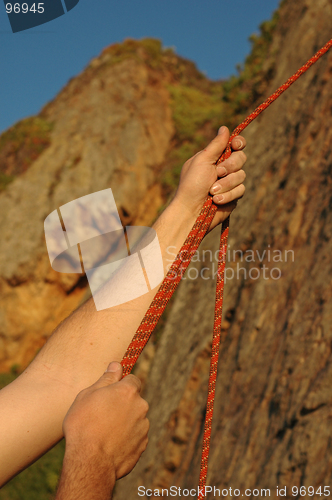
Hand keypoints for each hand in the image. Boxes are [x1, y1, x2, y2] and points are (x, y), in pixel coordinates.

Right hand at [62, 361, 148, 479]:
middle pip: (134, 400)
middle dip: (122, 404)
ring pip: (135, 418)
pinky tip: (110, 444)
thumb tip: (116, 365)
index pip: (132, 380)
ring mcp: (143, 427)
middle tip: (102, 415)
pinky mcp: (142, 445)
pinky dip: (126, 438)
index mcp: (128, 391)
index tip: (110, 393)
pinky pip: (135, 436)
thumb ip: (106, 379)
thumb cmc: (83, 425)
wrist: (90, 462)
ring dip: (124, 422)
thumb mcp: (87, 396)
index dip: (121, 385)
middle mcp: (141, 406)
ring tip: (104, 433)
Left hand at [173, 126, 246, 230]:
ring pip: (242, 175)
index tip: (236, 145)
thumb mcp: (202, 161)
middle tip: (218, 172)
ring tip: (212, 191)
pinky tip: (216, 201)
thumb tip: (224, 127)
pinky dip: (228, 195)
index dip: (238, 143)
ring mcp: (229, 183)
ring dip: (227, 184)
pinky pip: (241, 190)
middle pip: (241, 158)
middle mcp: (223, 168)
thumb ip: (216, 145)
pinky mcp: (233, 196)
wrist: (191, 211)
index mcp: (214, 157)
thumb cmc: (192, 185)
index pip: (234, 145)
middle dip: (231, 166)